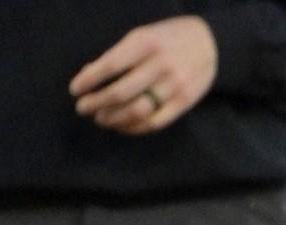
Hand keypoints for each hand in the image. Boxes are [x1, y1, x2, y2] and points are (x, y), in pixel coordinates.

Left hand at [70, 16, 217, 134]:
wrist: (210, 44)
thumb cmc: (167, 39)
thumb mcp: (143, 35)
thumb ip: (119, 55)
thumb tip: (89, 76)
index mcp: (146, 43)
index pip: (111, 65)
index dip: (89, 81)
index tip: (75, 90)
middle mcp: (161, 65)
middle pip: (121, 92)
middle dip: (96, 103)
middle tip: (83, 108)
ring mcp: (174, 86)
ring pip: (136, 111)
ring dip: (113, 119)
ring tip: (100, 118)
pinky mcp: (184, 103)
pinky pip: (154, 123)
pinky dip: (133, 128)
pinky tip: (121, 126)